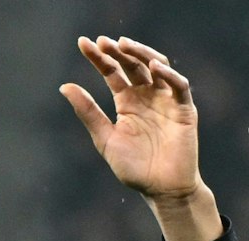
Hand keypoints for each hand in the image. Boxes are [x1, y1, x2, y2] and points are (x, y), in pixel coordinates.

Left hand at [59, 36, 221, 240]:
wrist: (161, 189)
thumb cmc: (134, 168)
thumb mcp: (105, 138)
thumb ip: (88, 113)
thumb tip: (64, 86)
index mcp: (127, 102)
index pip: (112, 72)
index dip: (99, 58)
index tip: (83, 43)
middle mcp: (146, 96)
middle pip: (133, 65)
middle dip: (118, 51)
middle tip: (102, 42)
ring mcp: (166, 100)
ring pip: (157, 67)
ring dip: (141, 54)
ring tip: (124, 45)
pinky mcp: (184, 109)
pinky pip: (179, 86)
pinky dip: (169, 75)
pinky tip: (153, 67)